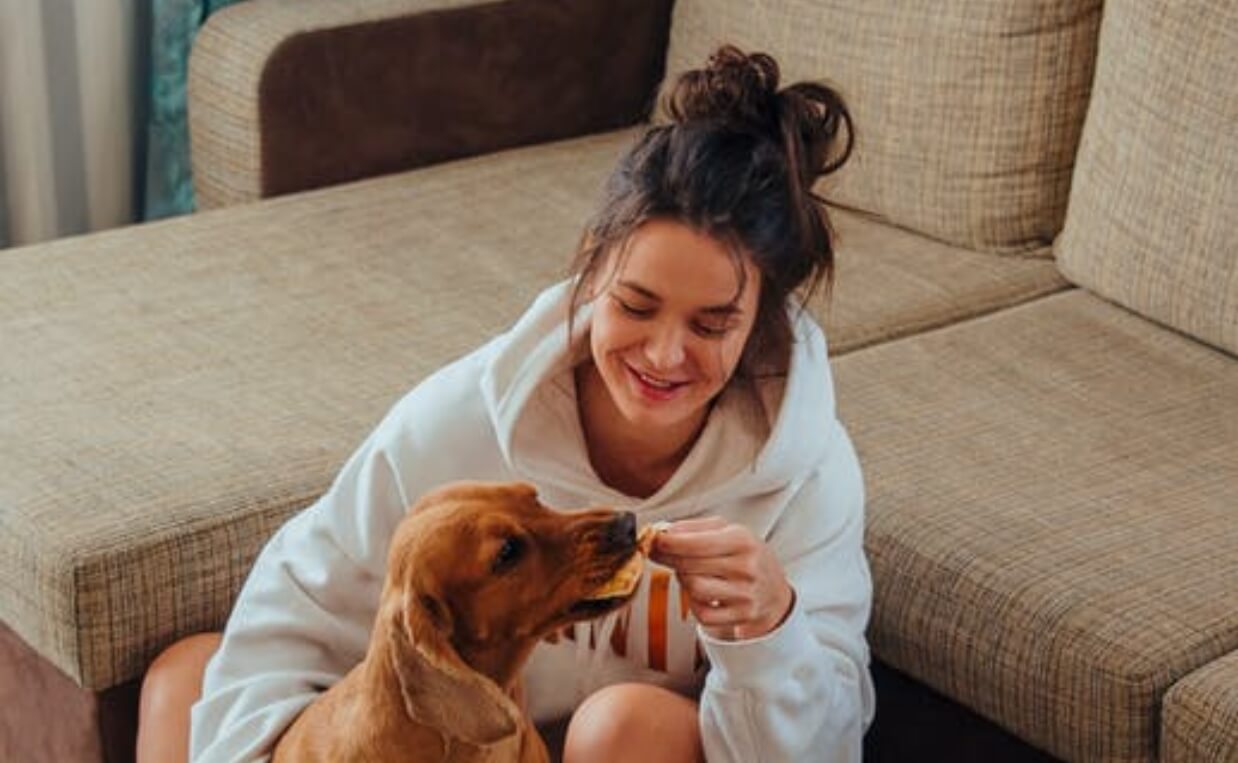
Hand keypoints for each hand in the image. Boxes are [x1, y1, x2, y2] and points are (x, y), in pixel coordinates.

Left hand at [650, 517, 793, 640]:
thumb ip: (695, 528)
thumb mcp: (728, 531)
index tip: (654, 540)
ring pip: (693, 589)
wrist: (774, 589)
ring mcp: (744, 595)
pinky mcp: (740, 616)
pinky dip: (693, 602)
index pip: (696, 543)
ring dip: (682, 579)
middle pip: (689, 566)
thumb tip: (664, 532)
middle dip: (667, 558)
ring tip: (687, 571)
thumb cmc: (746, 555)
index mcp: (742, 541)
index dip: (669, 543)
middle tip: (658, 552)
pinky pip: (702, 613)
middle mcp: (746, 568)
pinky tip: (700, 592)